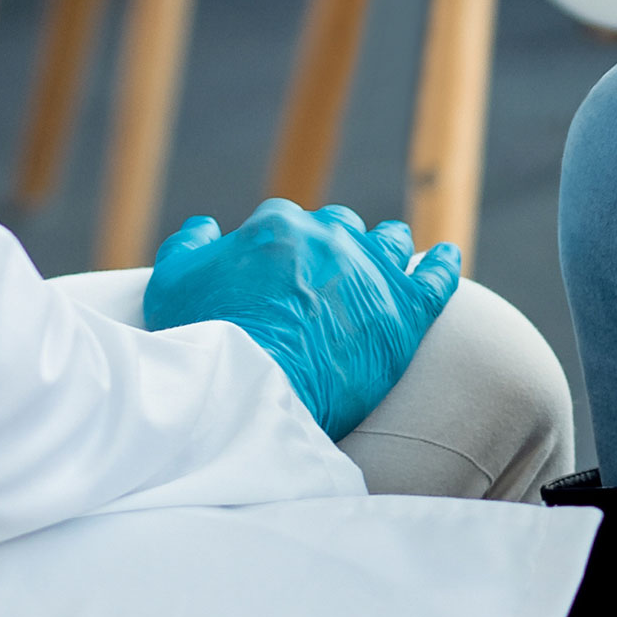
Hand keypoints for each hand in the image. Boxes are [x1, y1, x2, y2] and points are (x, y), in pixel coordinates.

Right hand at [144, 197, 463, 435]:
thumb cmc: (206, 344)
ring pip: (388, 244)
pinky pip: (436, 277)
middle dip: (334, 246)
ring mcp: (372, 270)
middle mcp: (330, 237)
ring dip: (385, 249)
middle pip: (339, 230)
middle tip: (330, 275)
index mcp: (278, 225)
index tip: (281, 270)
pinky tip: (445, 258)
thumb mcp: (171, 285)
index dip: (284, 248)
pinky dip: (442, 264)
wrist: (252, 392)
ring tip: (388, 259)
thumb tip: (207, 227)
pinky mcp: (406, 310)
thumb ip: (188, 246)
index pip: (287, 223)